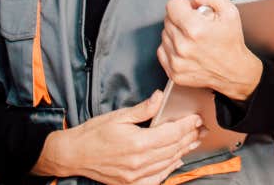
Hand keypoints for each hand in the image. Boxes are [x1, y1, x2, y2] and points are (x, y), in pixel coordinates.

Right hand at [31, 90, 202, 184]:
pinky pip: (156, 178)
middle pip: (173, 148)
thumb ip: (143, 109)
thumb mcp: (118, 116)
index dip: (187, 125)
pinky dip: (168, 168)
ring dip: (183, 151)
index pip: (172, 133)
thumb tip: (160, 97)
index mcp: (138, 142)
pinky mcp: (130, 183)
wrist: (72, 155)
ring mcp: (135, 175)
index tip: (197, 118)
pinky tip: (176, 160)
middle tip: (201, 128)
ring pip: (168, 163)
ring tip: (194, 141)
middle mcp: (139, 161)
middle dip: (190, 137)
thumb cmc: (92, 134)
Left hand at [157, 0, 262, 101]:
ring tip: (193, 38)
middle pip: (168, 20)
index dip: (184, 5)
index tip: (193, 10)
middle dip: (181, 18)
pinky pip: (162, 51)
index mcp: (195, 29)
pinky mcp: (173, 72)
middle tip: (197, 25)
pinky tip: (186, 48)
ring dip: (176, 33)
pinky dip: (171, 47)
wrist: (234, 71)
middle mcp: (183, 46)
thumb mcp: (231, 11)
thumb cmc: (232, 42)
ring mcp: (176, 61)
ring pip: (164, 35)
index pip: (172, 6)